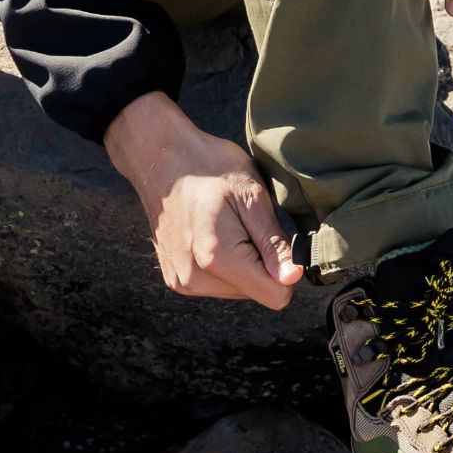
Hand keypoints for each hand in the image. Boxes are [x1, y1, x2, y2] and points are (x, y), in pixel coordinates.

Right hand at [105, 90, 303, 306]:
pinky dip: (223, 263)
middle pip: (256, 292)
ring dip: (242, 262)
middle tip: (246, 222)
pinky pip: (217, 283)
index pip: (275, 296)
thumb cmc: (209, 168)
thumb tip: (292, 279)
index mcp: (218, 260)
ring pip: (237, 289)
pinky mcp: (175, 278)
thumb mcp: (252, 196)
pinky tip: (212, 232)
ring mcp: (182, 281)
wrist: (160, 157)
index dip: (286, 269)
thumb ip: (272, 243)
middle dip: (261, 262)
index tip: (275, 237)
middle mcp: (196, 280)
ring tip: (228, 224)